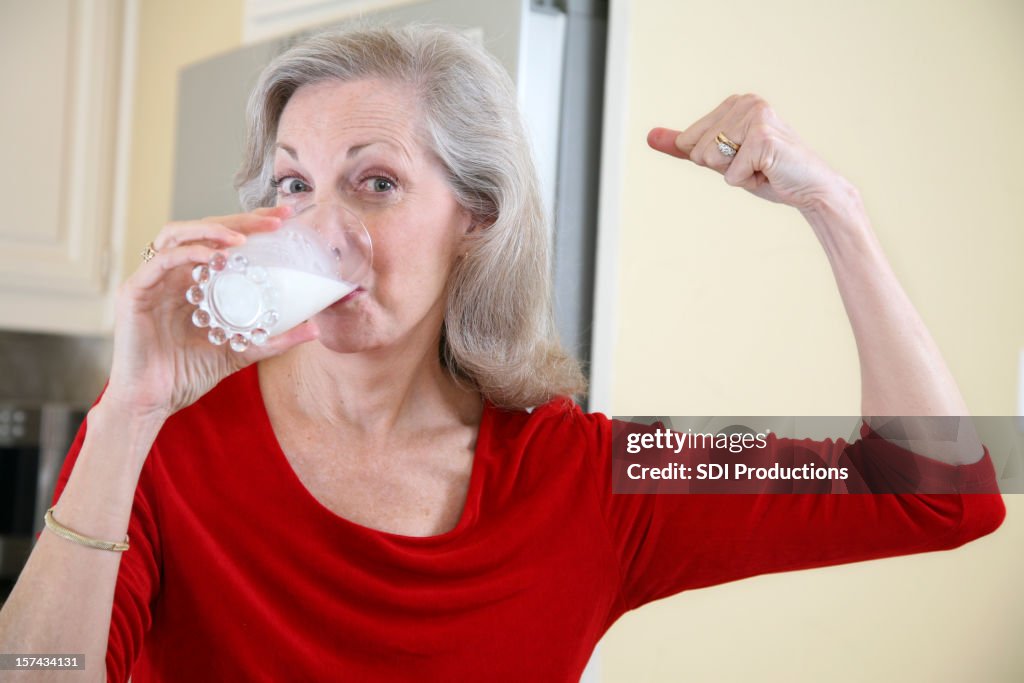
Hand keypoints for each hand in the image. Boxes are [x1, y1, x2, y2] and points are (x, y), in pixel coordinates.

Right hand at [103, 206, 319, 420]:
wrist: (152, 402)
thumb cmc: (188, 374)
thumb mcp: (241, 350)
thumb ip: (274, 338)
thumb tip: (315, 328)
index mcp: (196, 281)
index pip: (225, 241)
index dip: (253, 224)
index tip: (286, 219)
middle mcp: (174, 274)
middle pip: (206, 230)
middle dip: (242, 220)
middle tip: (276, 220)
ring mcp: (153, 280)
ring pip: (178, 234)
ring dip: (213, 229)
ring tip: (243, 237)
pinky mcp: (135, 292)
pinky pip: (161, 261)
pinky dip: (189, 253)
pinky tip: (213, 256)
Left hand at [647, 94, 848, 210]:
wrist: (811, 189)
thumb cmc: (768, 173)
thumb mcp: (720, 158)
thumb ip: (684, 146)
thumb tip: (650, 136)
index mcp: (734, 103)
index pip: (688, 142)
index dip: (712, 161)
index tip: (741, 159)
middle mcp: (745, 102)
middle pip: (696, 151)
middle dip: (722, 168)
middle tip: (753, 165)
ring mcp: (755, 116)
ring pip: (710, 160)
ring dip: (735, 174)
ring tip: (761, 168)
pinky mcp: (762, 136)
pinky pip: (729, 174)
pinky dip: (747, 181)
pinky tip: (769, 172)